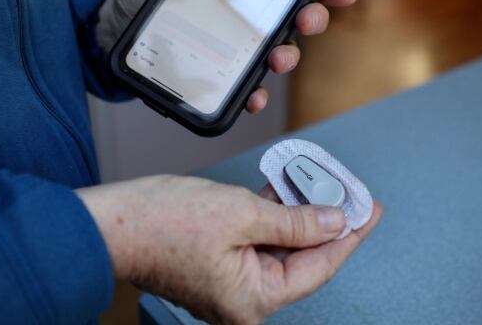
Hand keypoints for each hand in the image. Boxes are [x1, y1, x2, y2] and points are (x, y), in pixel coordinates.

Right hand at [76, 175, 382, 323]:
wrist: (111, 223)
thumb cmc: (164, 223)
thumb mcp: (242, 213)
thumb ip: (294, 221)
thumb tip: (333, 223)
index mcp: (254, 299)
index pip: (319, 265)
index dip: (349, 233)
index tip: (369, 209)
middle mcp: (244, 299)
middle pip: (301, 257)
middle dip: (324, 220)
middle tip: (346, 190)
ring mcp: (229, 283)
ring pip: (279, 245)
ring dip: (297, 213)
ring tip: (317, 182)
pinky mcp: (217, 263)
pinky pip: (256, 240)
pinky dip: (272, 215)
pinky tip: (284, 189)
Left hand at [95, 0, 358, 113]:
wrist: (113, 25)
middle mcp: (247, 10)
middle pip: (296, 14)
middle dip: (314, 18)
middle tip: (309, 17)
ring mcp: (236, 41)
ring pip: (277, 49)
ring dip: (288, 55)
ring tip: (278, 57)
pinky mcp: (219, 68)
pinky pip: (245, 83)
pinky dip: (254, 92)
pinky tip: (253, 96)